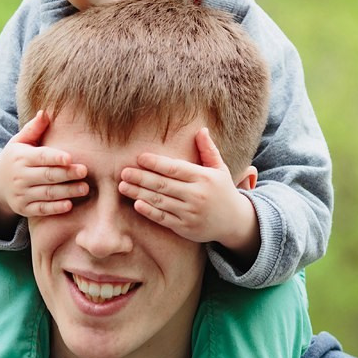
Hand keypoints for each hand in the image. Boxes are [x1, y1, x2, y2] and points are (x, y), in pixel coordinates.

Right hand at [0, 111, 87, 232]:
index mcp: (20, 157)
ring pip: (46, 194)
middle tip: (84, 171)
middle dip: (66, 174)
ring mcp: (21, 194)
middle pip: (46, 175)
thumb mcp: (20, 141)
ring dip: (66, 192)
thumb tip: (45, 112)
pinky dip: (54, 208)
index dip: (54, 158)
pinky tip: (69, 205)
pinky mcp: (23, 209)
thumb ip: (34, 128)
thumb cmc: (16, 158)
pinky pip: (41, 210)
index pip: (40, 157)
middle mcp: (20, 176)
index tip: (70, 158)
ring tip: (84, 188)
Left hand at [118, 128, 259, 258]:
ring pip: (160, 202)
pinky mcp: (185, 228)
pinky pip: (164, 218)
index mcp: (204, 178)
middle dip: (141, 178)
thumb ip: (208, 150)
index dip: (156, 163)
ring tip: (123, 186)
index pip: (176, 169)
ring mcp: (190, 213)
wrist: (235, 222)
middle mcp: (197, 196)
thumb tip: (201, 129)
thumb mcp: (220, 169)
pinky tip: (137, 204)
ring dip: (139, 194)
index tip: (139, 158)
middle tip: (123, 172)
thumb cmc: (223, 190)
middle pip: (164, 185)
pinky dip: (150, 212)